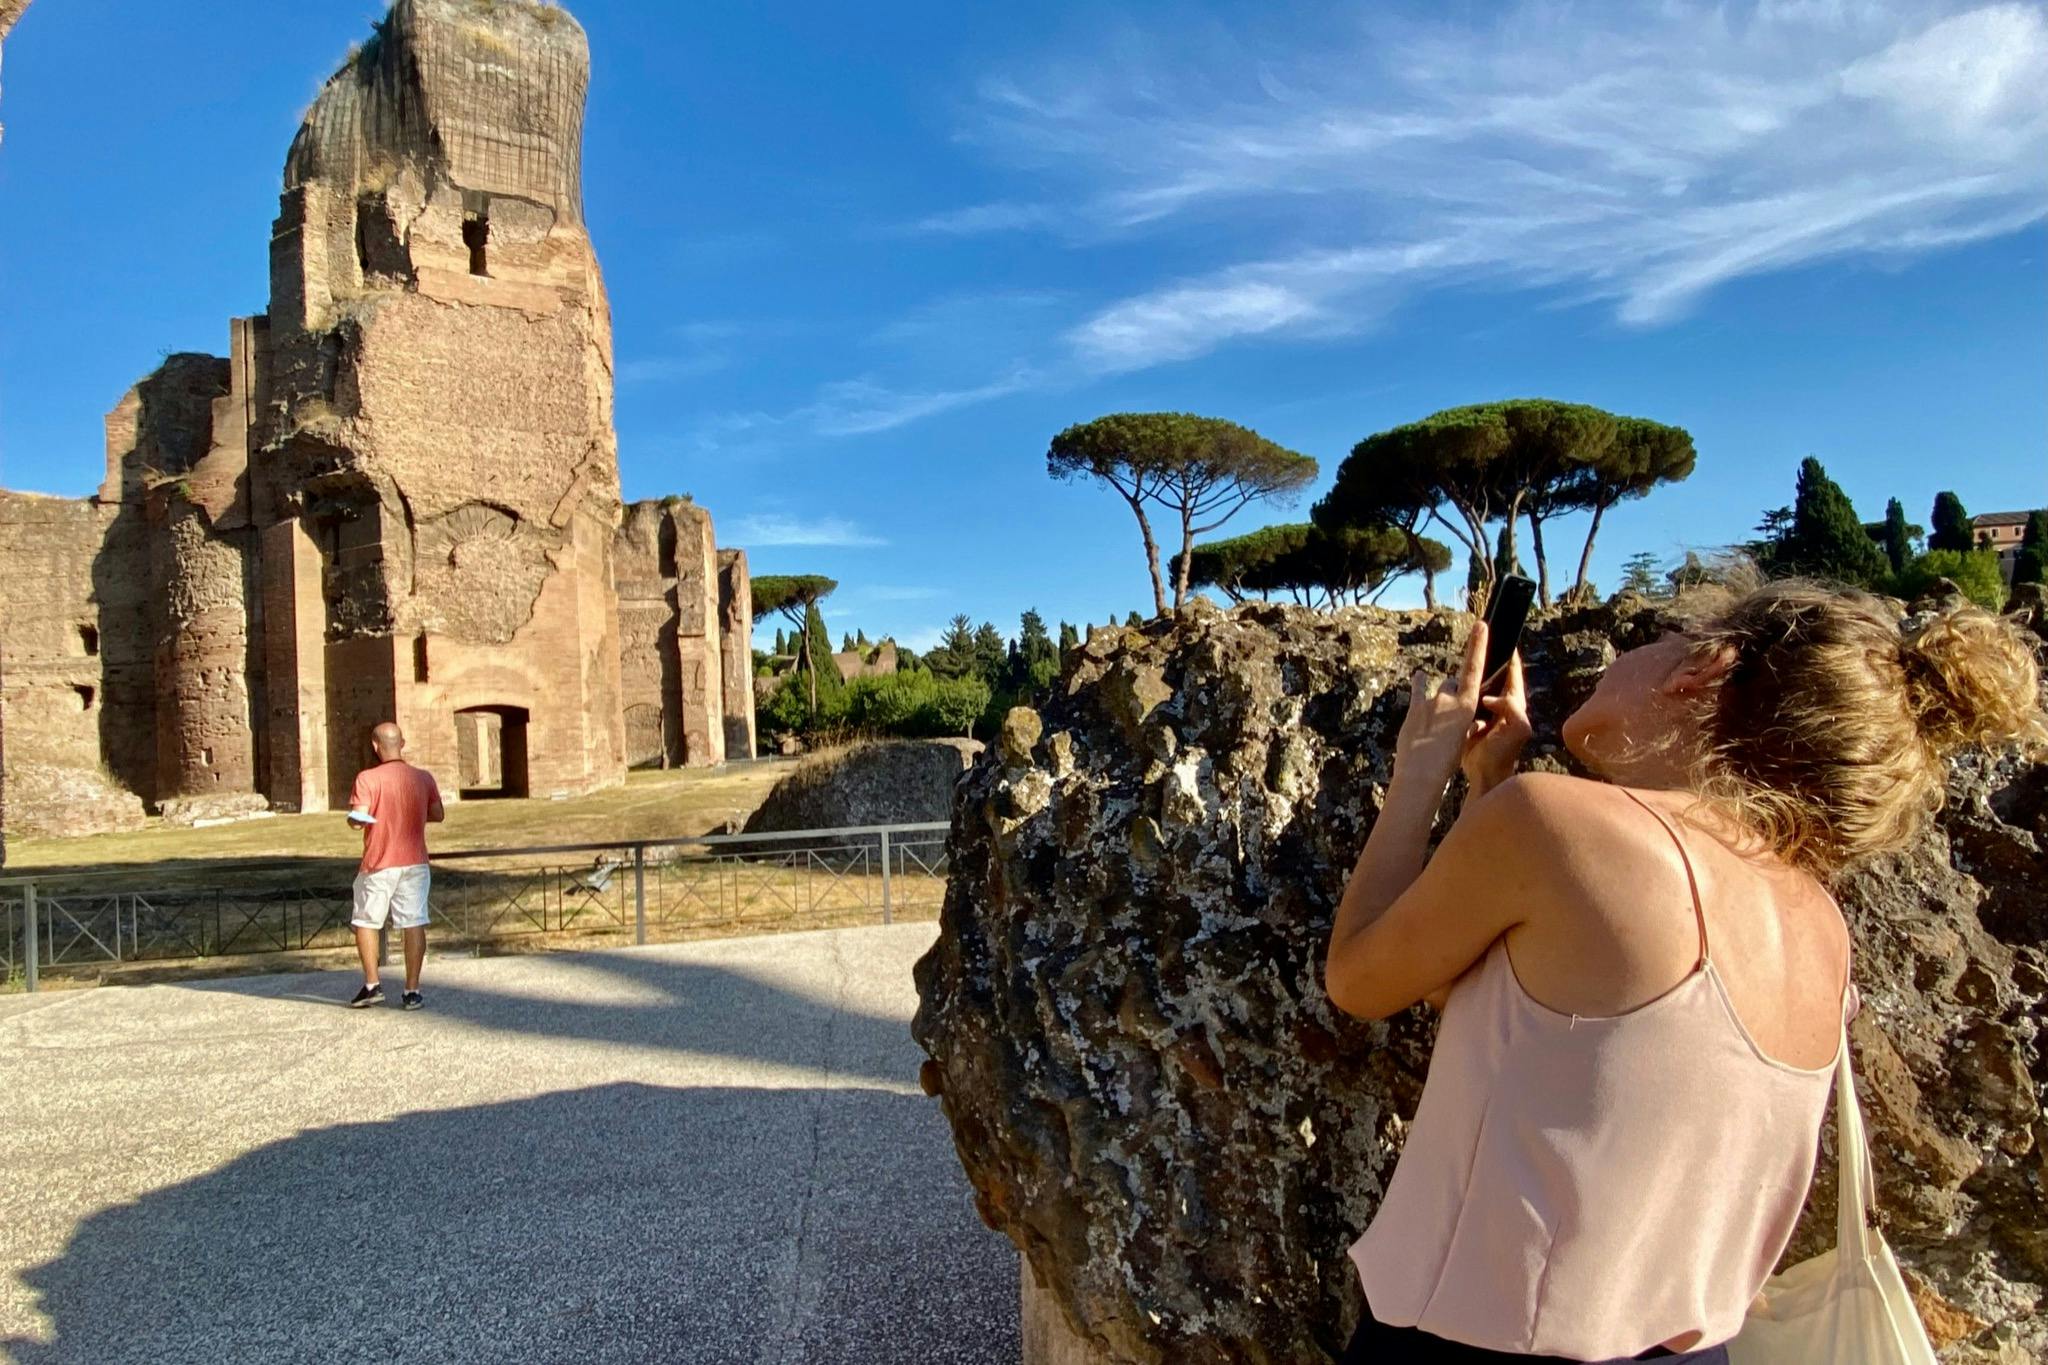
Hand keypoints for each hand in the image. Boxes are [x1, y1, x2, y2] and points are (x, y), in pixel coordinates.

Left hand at [1394, 621, 1490, 792]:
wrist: (1422, 773)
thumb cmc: (1447, 762)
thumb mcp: (1462, 740)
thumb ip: (1461, 723)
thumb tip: (1459, 718)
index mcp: (1468, 707)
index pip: (1474, 670)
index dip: (1478, 645)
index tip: (1480, 625)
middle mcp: (1450, 699)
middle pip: (1454, 682)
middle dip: (1455, 689)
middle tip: (1452, 708)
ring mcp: (1431, 702)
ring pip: (1439, 688)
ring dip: (1439, 694)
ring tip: (1437, 712)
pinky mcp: (1414, 708)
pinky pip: (1418, 689)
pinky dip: (1419, 684)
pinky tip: (1419, 677)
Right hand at [1462, 649, 1530, 797]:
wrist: (1486, 774)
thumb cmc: (1503, 753)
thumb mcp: (1517, 728)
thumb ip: (1511, 708)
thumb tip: (1489, 698)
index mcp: (1515, 703)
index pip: (1513, 672)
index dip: (1509, 655)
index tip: (1500, 638)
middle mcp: (1501, 705)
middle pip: (1495, 676)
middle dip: (1488, 661)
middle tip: (1477, 643)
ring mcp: (1486, 713)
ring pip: (1478, 687)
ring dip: (1471, 677)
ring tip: (1460, 663)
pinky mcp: (1471, 721)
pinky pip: (1465, 701)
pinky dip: (1460, 693)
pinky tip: (1449, 687)